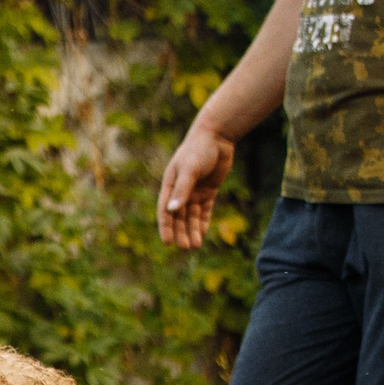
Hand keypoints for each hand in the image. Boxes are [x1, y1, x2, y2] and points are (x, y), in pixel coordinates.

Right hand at [157, 121, 237, 249]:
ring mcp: (195, 190)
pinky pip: (204, 210)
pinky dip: (203, 221)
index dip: (166, 227)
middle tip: (186, 248)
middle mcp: (180, 190)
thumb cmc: (199, 149)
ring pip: (192, 215)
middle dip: (181, 232)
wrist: (217, 136)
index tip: (168, 243)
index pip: (165, 210)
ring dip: (192, 230)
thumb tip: (172, 211)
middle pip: (179, 216)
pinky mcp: (208, 190)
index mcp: (170, 184)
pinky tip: (203, 233)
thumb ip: (182, 190)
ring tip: (195, 245)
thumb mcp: (190, 169)